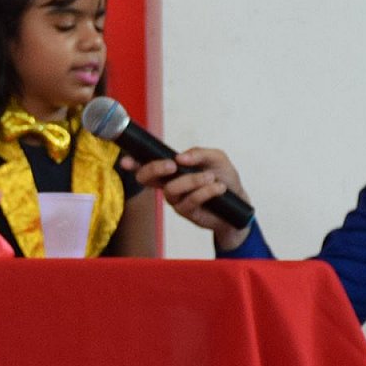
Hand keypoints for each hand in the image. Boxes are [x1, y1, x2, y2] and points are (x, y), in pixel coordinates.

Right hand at [122, 146, 251, 250]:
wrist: (240, 202)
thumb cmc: (224, 178)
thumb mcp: (216, 158)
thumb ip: (199, 153)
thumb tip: (180, 157)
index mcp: (172, 169)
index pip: (147, 163)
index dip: (133, 162)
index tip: (125, 160)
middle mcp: (168, 183)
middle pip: (146, 178)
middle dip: (154, 169)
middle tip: (171, 165)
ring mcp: (175, 199)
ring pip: (171, 189)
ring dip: (192, 180)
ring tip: (211, 177)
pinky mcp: (186, 212)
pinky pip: (190, 200)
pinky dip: (205, 191)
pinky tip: (219, 188)